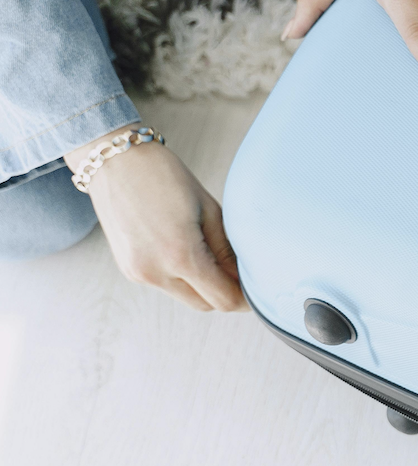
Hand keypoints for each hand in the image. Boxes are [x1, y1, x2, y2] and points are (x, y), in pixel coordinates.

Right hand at [66, 126, 246, 311]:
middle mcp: (155, 271)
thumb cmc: (164, 176)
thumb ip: (227, 250)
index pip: (223, 299)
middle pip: (206, 305)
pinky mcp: (128, 269)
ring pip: (186, 298)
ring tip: (212, 257)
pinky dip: (182, 278)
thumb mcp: (208, 209)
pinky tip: (188, 252)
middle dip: (226, 293)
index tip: (257, 288)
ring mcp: (138, 273)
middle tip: (239, 272)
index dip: (245, 298)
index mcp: (180, 255)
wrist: (114, 160)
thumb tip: (244, 277)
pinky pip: (166, 285)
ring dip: (203, 287)